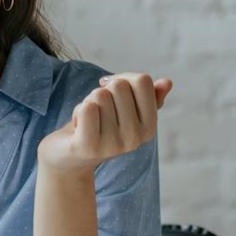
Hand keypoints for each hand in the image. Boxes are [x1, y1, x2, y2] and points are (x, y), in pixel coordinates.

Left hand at [37, 73, 172, 173]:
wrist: (68, 158)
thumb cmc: (98, 127)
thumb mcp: (125, 112)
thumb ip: (148, 97)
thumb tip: (167, 82)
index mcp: (149, 128)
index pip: (143, 80)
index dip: (122, 77)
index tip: (109, 88)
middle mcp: (135, 139)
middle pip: (119, 85)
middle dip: (102, 91)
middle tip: (97, 112)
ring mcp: (113, 145)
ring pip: (100, 95)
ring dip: (88, 102)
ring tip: (87, 121)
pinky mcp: (88, 147)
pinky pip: (87, 108)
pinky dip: (78, 110)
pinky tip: (78, 126)